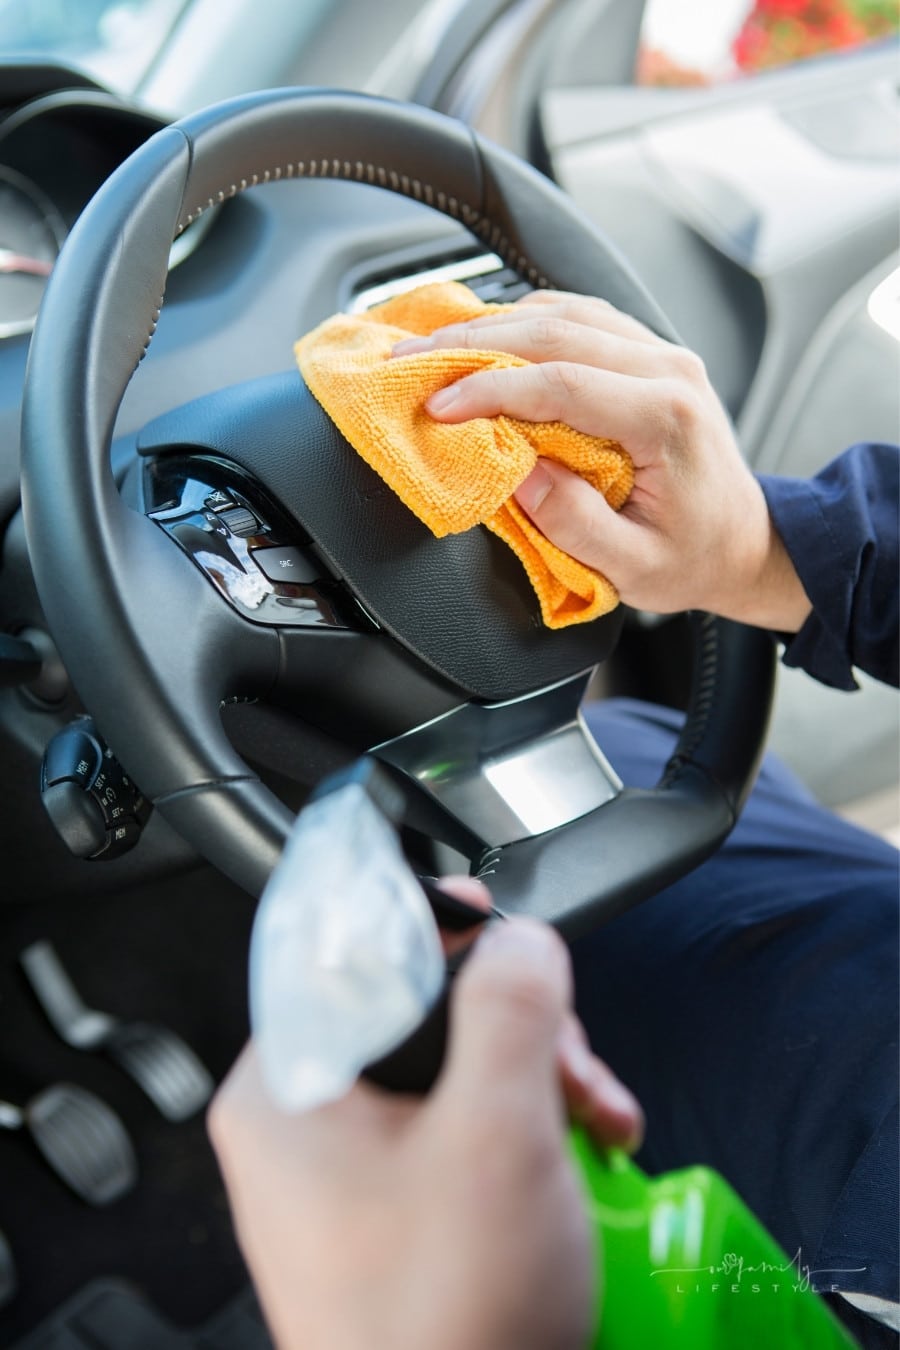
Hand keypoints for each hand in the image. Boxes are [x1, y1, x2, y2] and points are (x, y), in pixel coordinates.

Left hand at [209, 890, 642, 1349]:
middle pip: (416, 1014)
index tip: (497, 926)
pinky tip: (581, 1156)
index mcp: (286, 1091)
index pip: (350, 954)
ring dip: (537, 1082)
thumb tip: (521, 941)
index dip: (432, 928)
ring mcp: (350, 1181)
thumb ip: (513, 1008)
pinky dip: (525, 1135)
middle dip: (517, 1028)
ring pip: (450, 1075)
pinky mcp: (397, 1222)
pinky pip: (460, 1137)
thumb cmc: (447, 1325)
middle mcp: (304, 1129)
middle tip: (570, 1062)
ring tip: (596, 1120)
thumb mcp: (496, 1132)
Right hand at [394, 292, 810, 631]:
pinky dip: (526, 322)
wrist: (744, 542)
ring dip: (493, 325)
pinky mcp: (647, 353)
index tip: (438, 406)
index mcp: (666, 419)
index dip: (490, 388)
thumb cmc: (692, 558)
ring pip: (565, 312)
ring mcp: (661, 354)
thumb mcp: (634, 567)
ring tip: (436, 345)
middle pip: (557, 331)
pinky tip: (487, 337)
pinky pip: (580, 317)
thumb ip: (574, 523)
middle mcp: (669, 371)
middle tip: (412, 358)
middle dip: (473, 343)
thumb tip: (518, 473)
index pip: (562, 382)